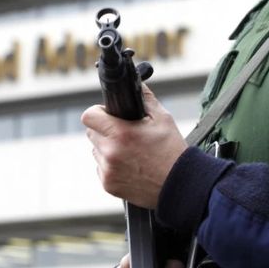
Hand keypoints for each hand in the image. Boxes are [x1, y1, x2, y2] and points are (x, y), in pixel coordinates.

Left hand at [82, 84, 187, 208]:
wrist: (180, 185)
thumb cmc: (172, 152)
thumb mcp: (162, 119)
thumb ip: (145, 98)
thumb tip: (136, 82)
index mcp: (120, 134)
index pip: (89, 116)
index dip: (98, 112)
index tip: (108, 115)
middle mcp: (110, 153)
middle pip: (91, 133)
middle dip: (104, 130)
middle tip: (122, 133)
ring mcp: (108, 170)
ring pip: (96, 151)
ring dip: (106, 148)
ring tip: (129, 152)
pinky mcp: (108, 185)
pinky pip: (101, 168)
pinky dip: (111, 165)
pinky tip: (130, 166)